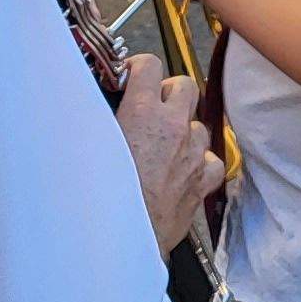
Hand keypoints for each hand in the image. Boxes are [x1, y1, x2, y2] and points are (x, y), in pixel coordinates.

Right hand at [116, 69, 213, 250]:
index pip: (150, 64)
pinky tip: (185, 168)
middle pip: (185, 85)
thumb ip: (98, 117)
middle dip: (168, 92)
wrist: (121, 237)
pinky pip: (212, 161)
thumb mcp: (89, 144)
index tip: (130, 78)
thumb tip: (99, 104)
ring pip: (198, 124)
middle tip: (151, 106)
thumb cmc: (99, 196)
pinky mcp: (201, 181)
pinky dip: (201, 161)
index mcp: (143, 112)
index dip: (139, 67)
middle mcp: (173, 127)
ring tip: (163, 144)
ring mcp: (191, 153)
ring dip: (183, 129)